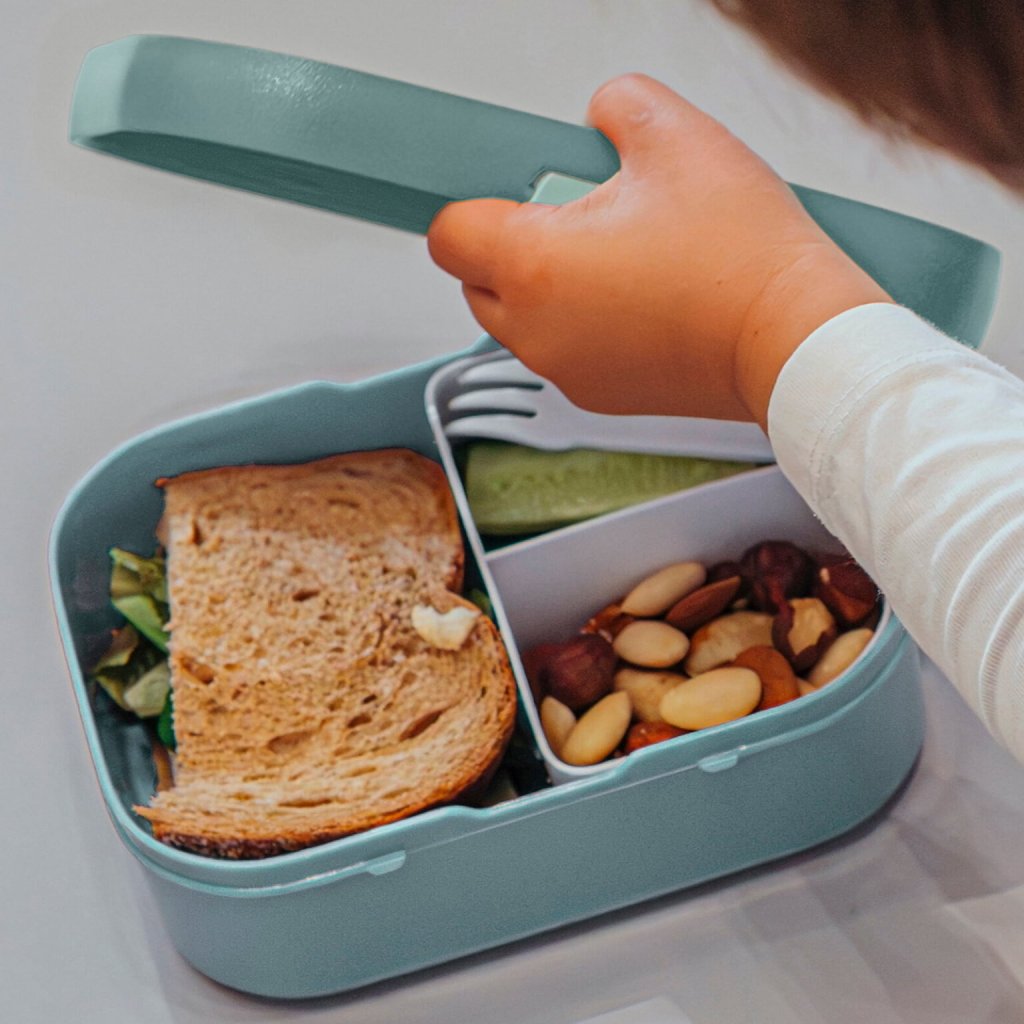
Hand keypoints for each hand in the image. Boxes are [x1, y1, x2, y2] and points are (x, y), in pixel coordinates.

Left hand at [427, 74, 888, 426]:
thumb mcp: (677, 135)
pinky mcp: (599, 396)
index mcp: (532, 265)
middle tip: (581, 221)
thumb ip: (617, 106)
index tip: (514, 197)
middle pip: (477, 283)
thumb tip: (603, 115)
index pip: (448, 235)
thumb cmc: (741, 255)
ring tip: (622, 260)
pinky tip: (644, 302)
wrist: (792, 338)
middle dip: (511, 248)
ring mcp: (565, 370)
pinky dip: (583, 328)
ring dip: (547, 289)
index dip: (476, 205)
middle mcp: (535, 330)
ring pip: (520, 322)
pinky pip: (564, 353)